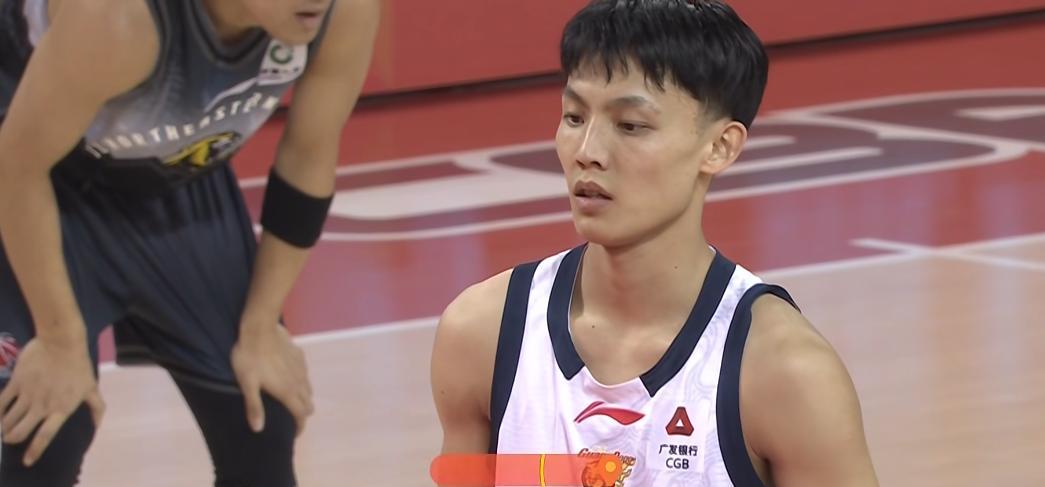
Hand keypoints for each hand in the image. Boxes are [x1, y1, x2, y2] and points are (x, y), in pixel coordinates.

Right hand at [0, 335, 103, 465]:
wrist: (61, 342)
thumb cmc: (79, 365)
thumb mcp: (91, 387)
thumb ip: (96, 407)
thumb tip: (97, 424)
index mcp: (60, 410)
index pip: (45, 436)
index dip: (35, 451)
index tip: (27, 461)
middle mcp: (41, 406)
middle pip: (20, 431)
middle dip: (12, 438)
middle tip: (10, 438)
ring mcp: (27, 394)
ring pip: (9, 419)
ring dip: (4, 427)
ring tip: (3, 428)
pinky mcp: (16, 382)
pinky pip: (1, 401)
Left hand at [231, 324, 312, 434]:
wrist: (259, 328)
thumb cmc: (249, 358)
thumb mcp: (247, 384)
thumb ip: (254, 407)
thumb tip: (259, 429)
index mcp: (287, 391)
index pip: (301, 415)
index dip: (299, 427)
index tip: (293, 434)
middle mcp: (299, 382)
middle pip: (309, 404)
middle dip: (302, 414)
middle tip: (290, 417)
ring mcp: (301, 368)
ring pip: (308, 389)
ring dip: (303, 398)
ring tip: (290, 399)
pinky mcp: (300, 356)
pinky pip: (305, 374)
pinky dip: (300, 382)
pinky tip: (289, 377)